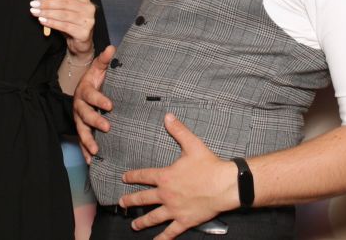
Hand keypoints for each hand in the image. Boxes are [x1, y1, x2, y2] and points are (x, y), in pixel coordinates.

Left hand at [30, 0, 95, 56]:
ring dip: (47, 13)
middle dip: (47, 3)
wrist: (80, 44)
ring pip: (64, 14)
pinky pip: (64, 26)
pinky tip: (43, 21)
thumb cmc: (71, 24)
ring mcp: (88, 21)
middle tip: (34, 4)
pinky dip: (52, 23)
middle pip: (65, 3)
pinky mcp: (84, 32)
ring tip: (36, 12)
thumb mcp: (65, 11)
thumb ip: (56, 2)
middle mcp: (89, 8)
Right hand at [73, 45, 114, 161]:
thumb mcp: (99, 68)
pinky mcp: (81, 129)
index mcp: (85, 91)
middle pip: (84, 115)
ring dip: (87, 140)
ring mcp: (79, 119)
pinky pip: (81, 142)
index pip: (91, 95)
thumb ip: (105, 60)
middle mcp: (79, 106)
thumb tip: (112, 48)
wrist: (84, 88)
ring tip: (96, 150)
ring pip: (81, 130)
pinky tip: (92, 162)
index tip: (110, 105)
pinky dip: (85, 152)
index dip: (99, 100)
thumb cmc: (96, 79)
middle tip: (107, 127)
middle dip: (95, 121)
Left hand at [120, 113, 239, 238]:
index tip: (124, 177)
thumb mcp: (192, 144)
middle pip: (143, 198)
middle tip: (121, 203)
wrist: (224, 185)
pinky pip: (170, 232)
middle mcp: (166, 195)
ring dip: (141, 221)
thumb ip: (178, 131)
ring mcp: (174, 209)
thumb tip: (167, 116)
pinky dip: (162, 239)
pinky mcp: (184, 221)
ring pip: (153, 217)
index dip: (132, 176)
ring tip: (134, 225)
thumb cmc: (209, 165)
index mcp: (165, 176)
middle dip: (130, 200)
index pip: (144, 176)